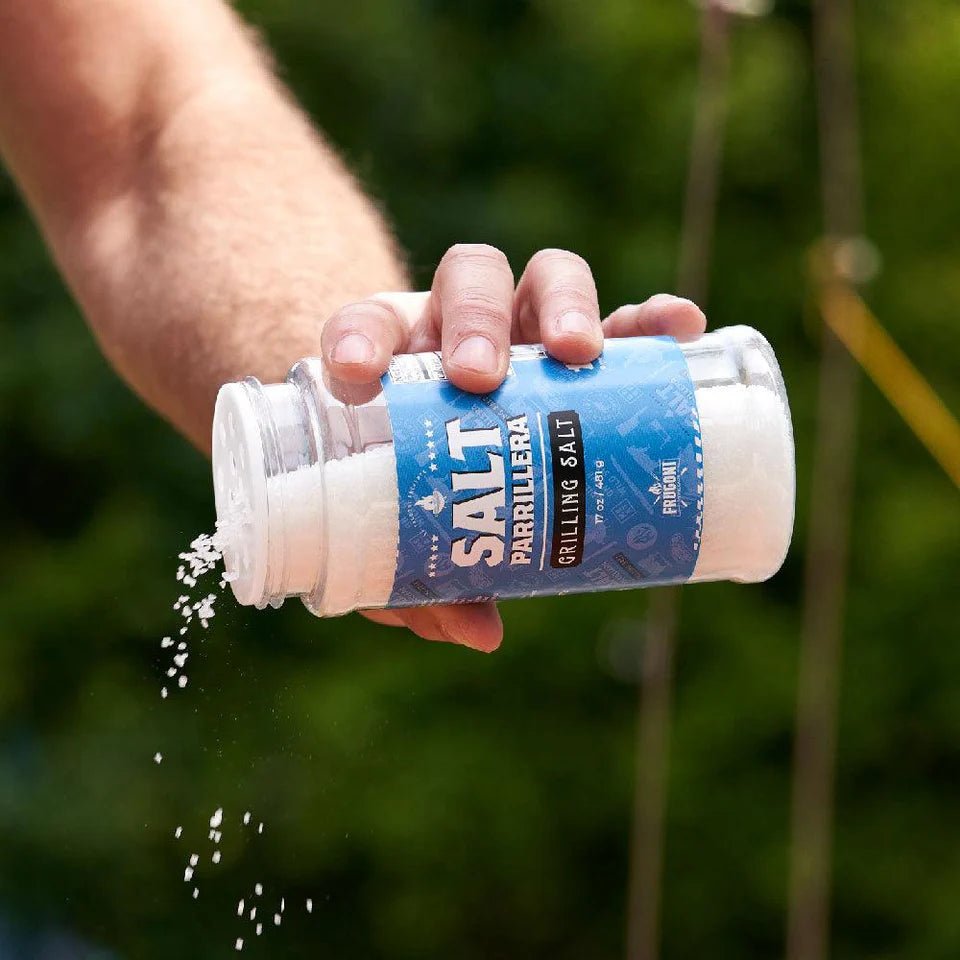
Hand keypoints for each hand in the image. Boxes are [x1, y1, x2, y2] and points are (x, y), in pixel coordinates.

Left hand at [319, 244, 705, 652]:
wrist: (467, 457)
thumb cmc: (426, 495)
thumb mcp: (416, 535)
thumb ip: (429, 583)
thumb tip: (480, 632)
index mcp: (399, 359)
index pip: (368, 326)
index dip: (358, 340)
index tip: (357, 374)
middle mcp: (462, 329)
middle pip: (468, 281)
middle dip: (474, 320)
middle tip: (480, 376)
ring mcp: (529, 331)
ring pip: (543, 279)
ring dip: (562, 304)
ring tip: (579, 353)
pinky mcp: (591, 347)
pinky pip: (624, 320)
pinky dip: (650, 319)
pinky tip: (681, 328)